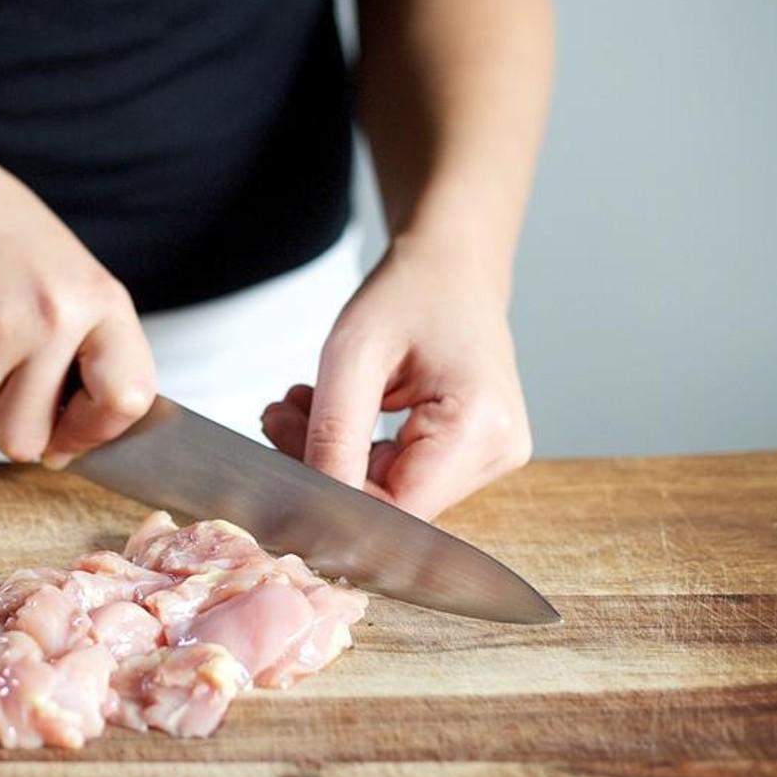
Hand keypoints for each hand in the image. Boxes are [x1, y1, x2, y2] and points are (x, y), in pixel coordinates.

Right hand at [0, 132, 155, 463]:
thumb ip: (85, 361)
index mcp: (101, 302)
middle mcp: (53, 316)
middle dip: (3, 425)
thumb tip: (63, 452)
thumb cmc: (3, 241)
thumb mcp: (71, 284)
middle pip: (25, 441)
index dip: (94, 431)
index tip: (67, 429)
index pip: (126, 400)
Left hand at [260, 233, 530, 519]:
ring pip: (388, 493)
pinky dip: (356, 451)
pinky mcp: (470, 455)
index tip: (281, 454)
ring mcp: (488, 457)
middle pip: (391, 503)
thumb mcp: (354, 355)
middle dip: (325, 467)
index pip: (396, 508)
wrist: (452, 266)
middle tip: (279, 417)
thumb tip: (312, 509)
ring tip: (301, 405)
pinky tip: (333, 412)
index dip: (332, 497)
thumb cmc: (412, 292)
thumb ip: (333, 435)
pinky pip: (399, 476)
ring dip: (334, 456)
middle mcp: (497, 451)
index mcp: (480, 427)